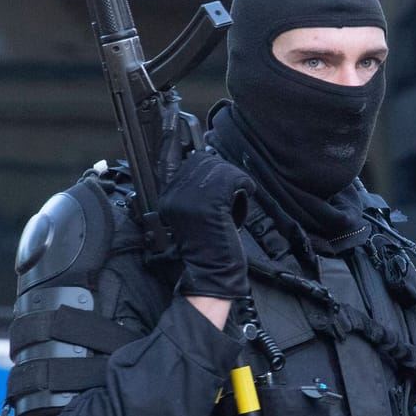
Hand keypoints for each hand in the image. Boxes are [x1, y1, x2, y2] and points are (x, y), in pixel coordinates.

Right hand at [159, 150, 253, 299]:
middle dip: (221, 169)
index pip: (175, 162)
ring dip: (234, 177)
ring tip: (239, 189)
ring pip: (218, 168)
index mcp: (168, 198)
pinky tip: (247, 191)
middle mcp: (175, 196)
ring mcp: (192, 200)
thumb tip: (208, 165)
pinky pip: (232, 180)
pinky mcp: (211, 205)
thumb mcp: (194, 216)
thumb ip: (195, 192)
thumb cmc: (207, 248)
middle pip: (200, 161)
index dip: (187, 154)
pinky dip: (245, 183)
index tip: (189, 143)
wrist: (209, 272)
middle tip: (232, 183)